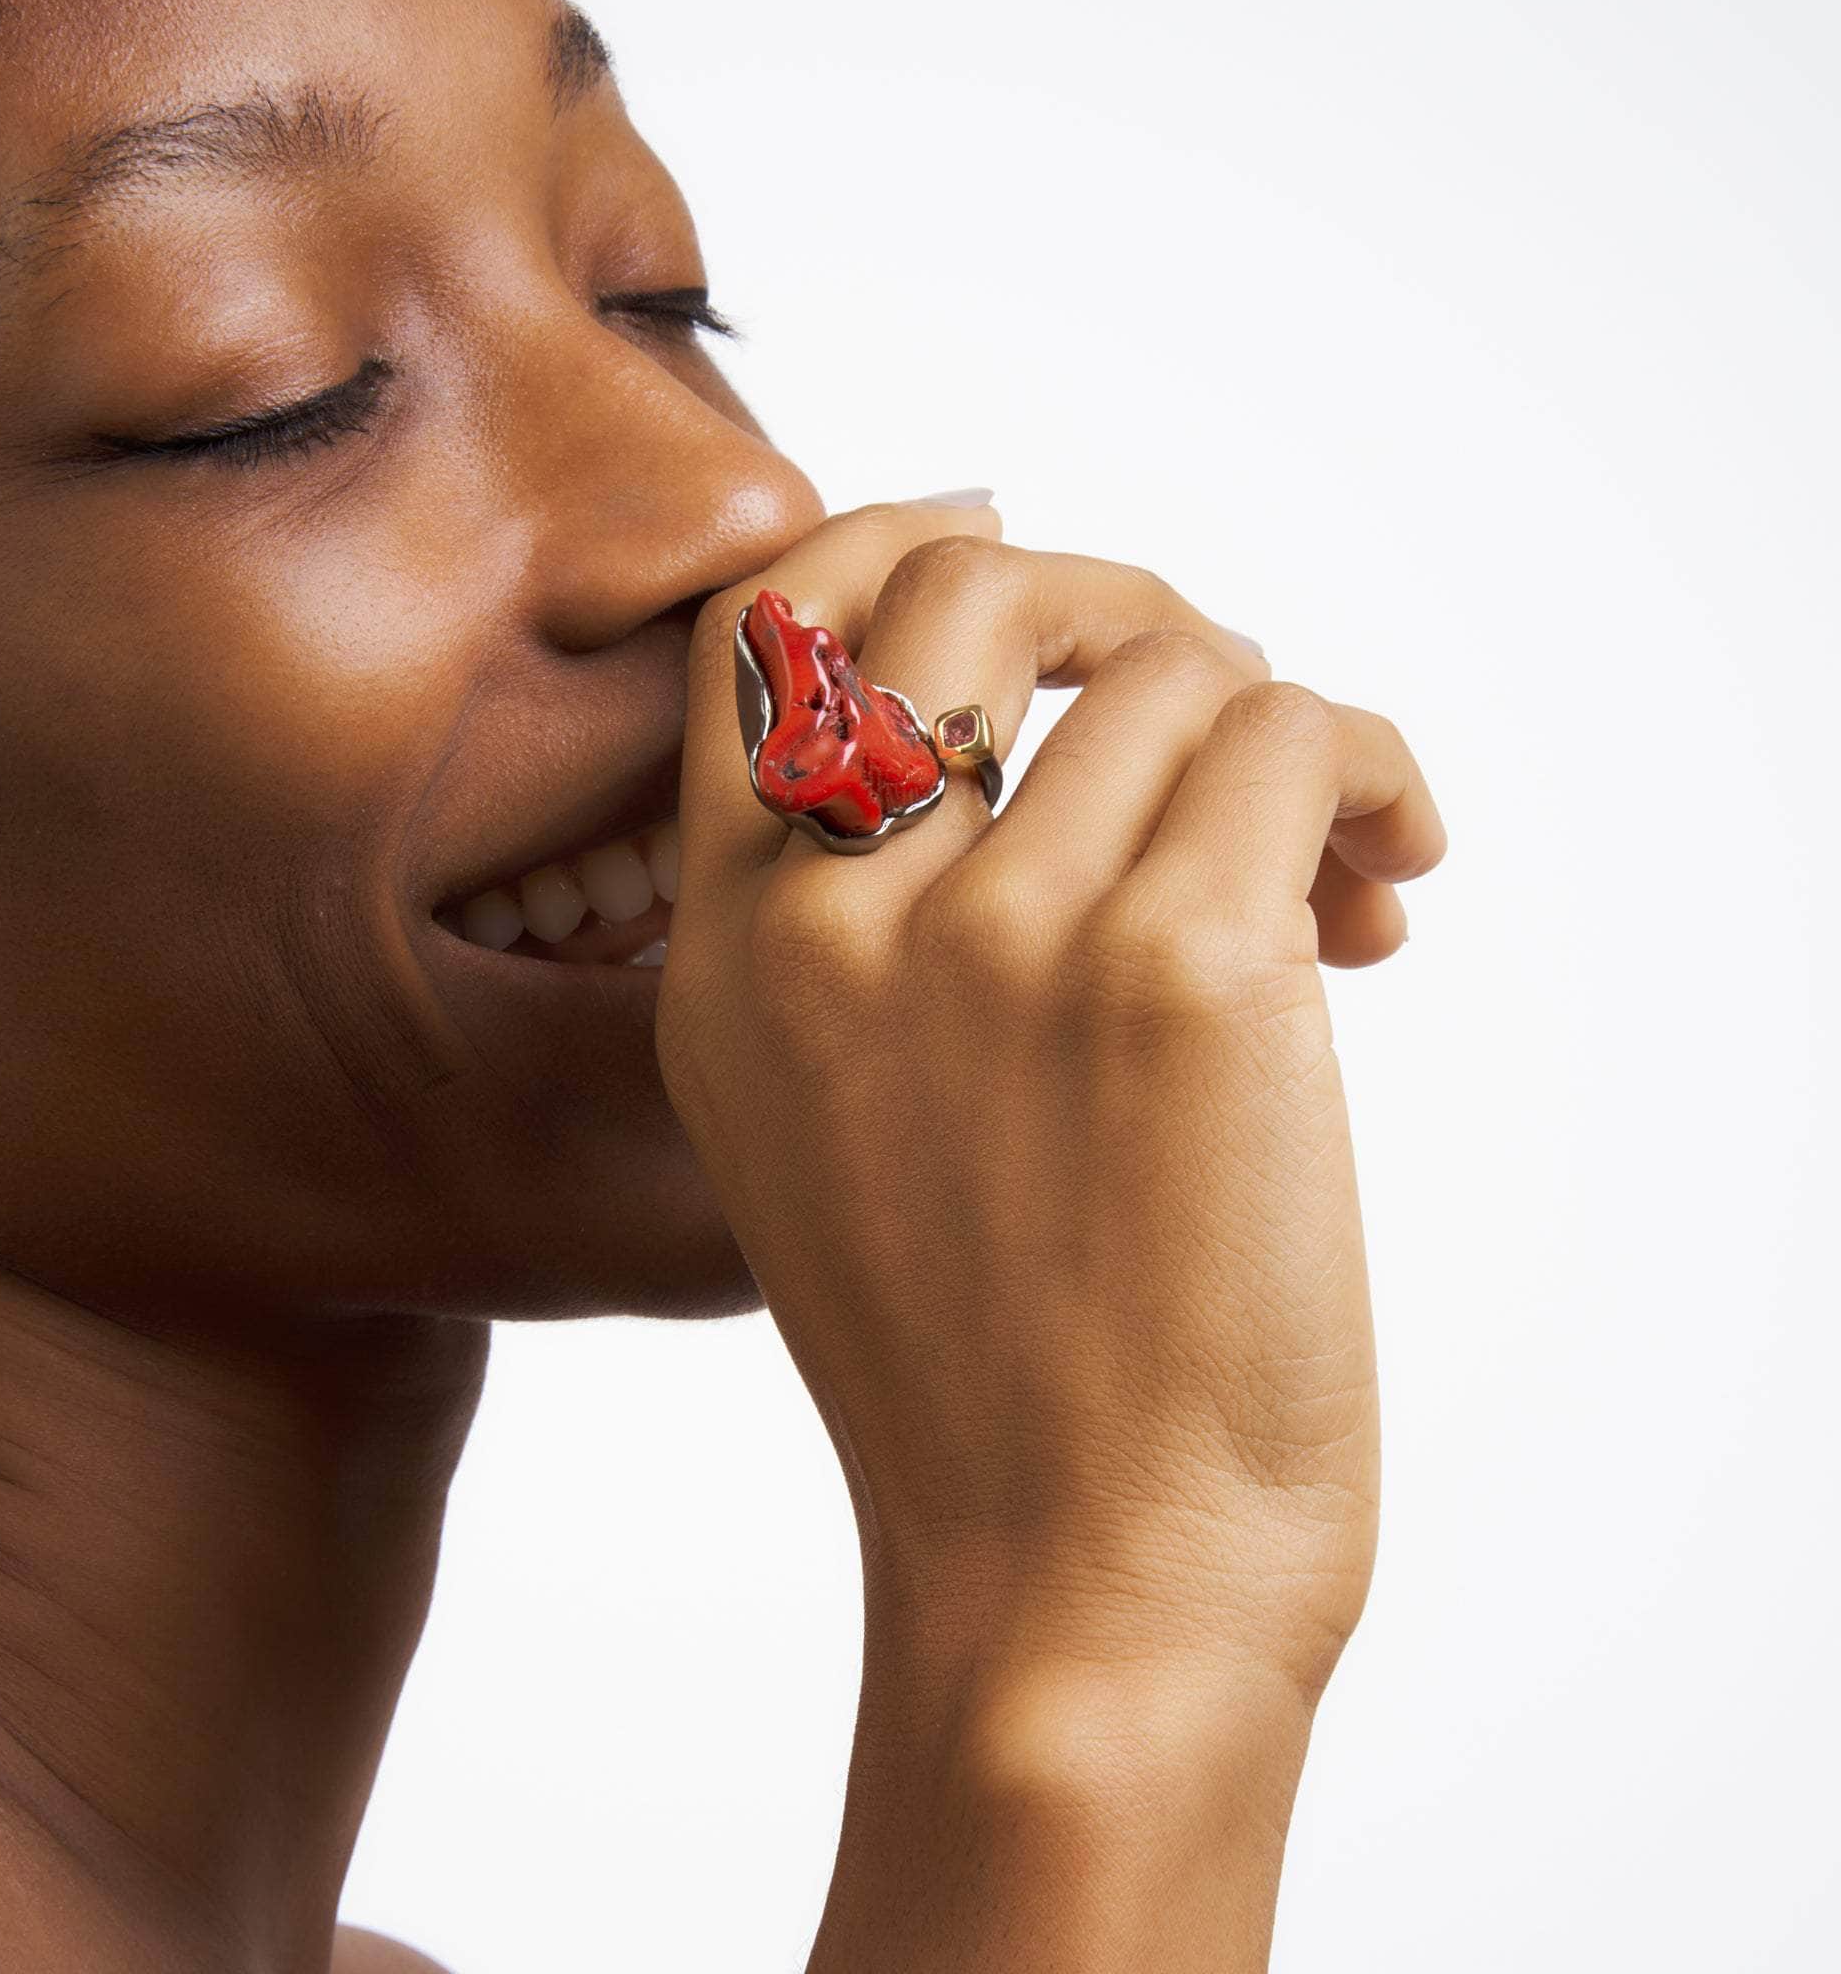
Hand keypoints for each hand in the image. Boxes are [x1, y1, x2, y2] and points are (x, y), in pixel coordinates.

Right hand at [655, 499, 1445, 1965]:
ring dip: (1277, 731)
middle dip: (1114, 600)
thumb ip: (866, 928)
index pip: (765, 630)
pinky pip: (1295, 739)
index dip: (893, 542)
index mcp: (732, 959)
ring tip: (1325, 858)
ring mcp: (996, 939)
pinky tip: (1391, 881)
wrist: (1076, 1580)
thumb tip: (1039, 726)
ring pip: (1174, 668)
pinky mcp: (1175, 975)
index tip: (1010, 547)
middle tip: (1200, 693)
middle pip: (965, 582)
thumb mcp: (826, 1132)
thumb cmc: (987, 1371)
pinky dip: (1369, 775)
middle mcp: (834, 923)